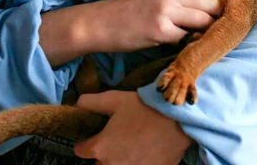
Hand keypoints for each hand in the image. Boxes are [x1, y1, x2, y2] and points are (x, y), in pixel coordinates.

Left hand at [74, 91, 191, 164]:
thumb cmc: (145, 108)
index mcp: (100, 147)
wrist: (178, 121)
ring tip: (130, 149)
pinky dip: (137, 163)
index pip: (80, 150)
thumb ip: (92, 102)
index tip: (93, 136)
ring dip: (119, 161)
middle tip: (115, 142)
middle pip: (98, 164)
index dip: (85, 142)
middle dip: (103, 155)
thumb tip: (77, 103)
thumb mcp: (116, 99)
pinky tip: (145, 153)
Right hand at [100, 0, 242, 52]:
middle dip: (213, 15)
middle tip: (204, 22)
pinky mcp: (162, 30)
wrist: (103, 23)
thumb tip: (206, 2)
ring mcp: (166, 11)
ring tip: (185, 31)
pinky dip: (182, 41)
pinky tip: (168, 39)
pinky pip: (186, 38)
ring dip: (200, 30)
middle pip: (210, 3)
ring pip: (203, 21)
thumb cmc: (131, 9)